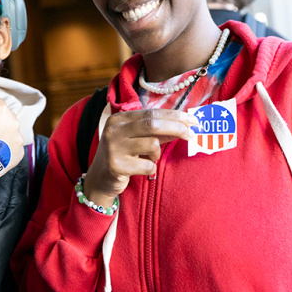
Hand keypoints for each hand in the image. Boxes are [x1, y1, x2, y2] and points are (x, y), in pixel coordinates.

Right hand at [83, 109, 197, 206]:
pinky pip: (147, 165)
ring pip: (152, 144)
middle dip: (176, 128)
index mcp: (119, 119)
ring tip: (150, 158)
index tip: (192, 120)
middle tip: (191, 134)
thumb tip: (184, 125)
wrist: (100, 179)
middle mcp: (114, 130)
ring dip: (158, 153)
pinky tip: (142, 168)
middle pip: (153, 124)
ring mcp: (114, 147)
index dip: (174, 116)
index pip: (151, 113)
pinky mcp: (116, 165)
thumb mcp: (136, 139)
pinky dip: (151, 167)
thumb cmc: (123, 155)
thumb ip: (156, 131)